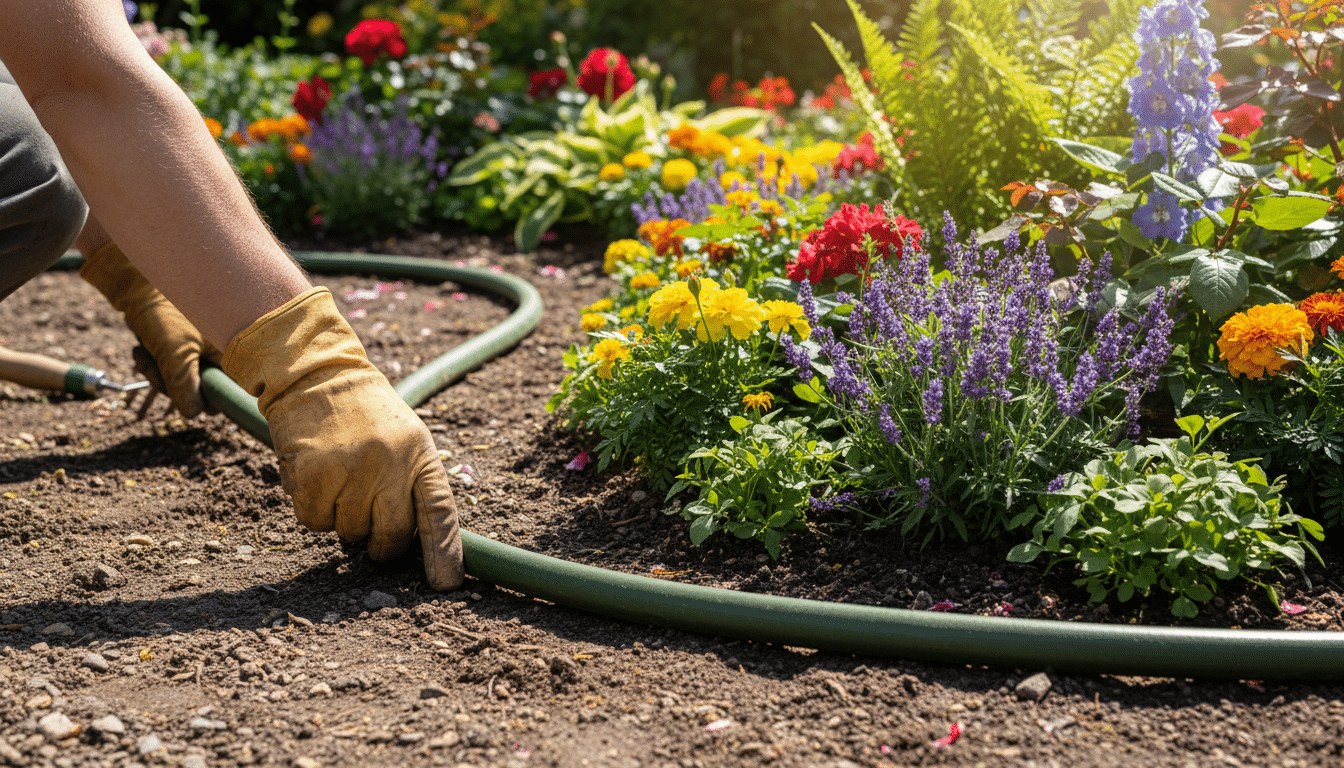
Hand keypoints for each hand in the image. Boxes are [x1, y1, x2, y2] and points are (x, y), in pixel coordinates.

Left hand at [80, 242, 215, 416]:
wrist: (138, 283)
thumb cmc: (164, 309)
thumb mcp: (174, 350)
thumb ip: (183, 384)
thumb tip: (191, 413)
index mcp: (232, 353)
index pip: (227, 394)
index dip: (205, 399)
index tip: (184, 398)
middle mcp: (222, 354)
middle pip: (200, 393)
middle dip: (172, 385)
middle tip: (153, 369)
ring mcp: (203, 353)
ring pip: (182, 384)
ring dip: (158, 374)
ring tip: (143, 354)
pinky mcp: (186, 351)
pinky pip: (172, 373)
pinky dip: (156, 366)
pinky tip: (143, 351)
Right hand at [222, 287, 463, 589]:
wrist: (317, 374)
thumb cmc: (366, 415)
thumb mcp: (406, 438)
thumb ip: (413, 484)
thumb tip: (414, 544)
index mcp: (420, 454)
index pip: (439, 513)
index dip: (444, 552)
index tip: (446, 584)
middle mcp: (389, 464)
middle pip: (391, 535)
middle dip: (380, 543)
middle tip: (368, 524)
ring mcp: (349, 470)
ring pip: (349, 533)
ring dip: (342, 519)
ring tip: (339, 479)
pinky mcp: (311, 475)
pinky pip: (314, 522)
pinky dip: (313, 510)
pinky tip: (315, 477)